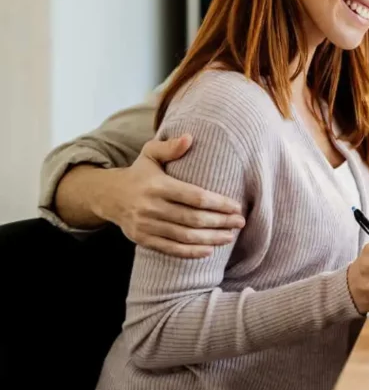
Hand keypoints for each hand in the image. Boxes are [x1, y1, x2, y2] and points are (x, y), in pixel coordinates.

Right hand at [95, 135, 245, 258]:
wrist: (108, 195)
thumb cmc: (139, 173)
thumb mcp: (149, 154)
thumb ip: (169, 147)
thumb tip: (189, 138)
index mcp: (157, 185)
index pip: (194, 197)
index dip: (218, 204)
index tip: (237, 207)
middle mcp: (150, 206)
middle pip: (193, 218)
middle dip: (220, 222)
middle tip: (240, 222)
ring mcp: (145, 225)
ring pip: (184, 236)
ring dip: (210, 238)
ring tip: (230, 236)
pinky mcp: (142, 239)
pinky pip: (170, 249)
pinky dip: (191, 252)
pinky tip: (209, 250)